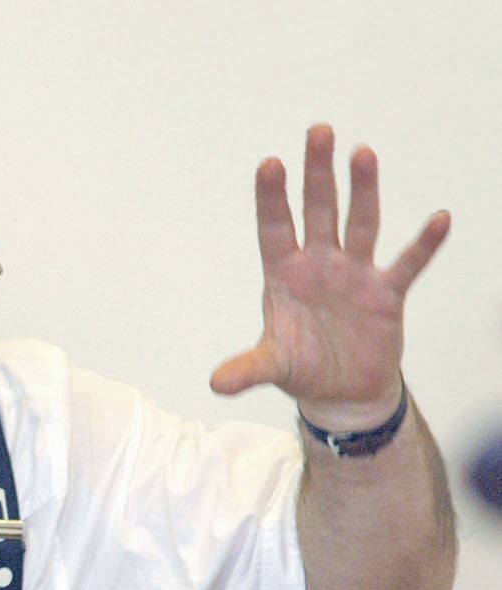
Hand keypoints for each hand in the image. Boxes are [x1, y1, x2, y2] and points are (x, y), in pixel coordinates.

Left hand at [210, 124, 449, 429]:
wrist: (342, 392)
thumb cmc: (302, 368)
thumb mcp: (272, 366)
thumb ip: (248, 369)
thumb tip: (216, 384)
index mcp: (284, 275)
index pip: (274, 228)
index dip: (272, 198)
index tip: (270, 163)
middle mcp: (319, 265)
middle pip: (318, 211)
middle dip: (317, 173)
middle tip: (318, 131)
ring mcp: (354, 275)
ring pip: (360, 224)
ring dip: (362, 191)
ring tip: (362, 153)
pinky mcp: (386, 294)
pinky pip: (407, 264)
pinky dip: (424, 244)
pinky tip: (439, 219)